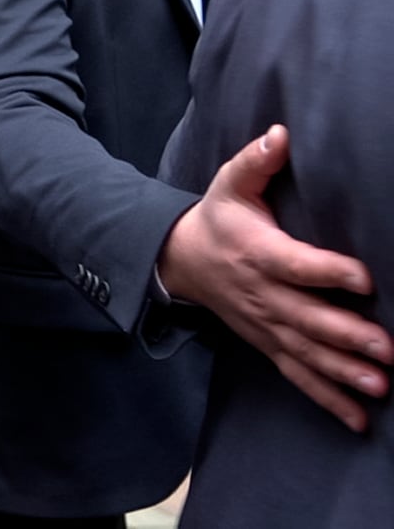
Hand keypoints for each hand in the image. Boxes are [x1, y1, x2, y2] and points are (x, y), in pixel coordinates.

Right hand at [159, 124, 393, 430]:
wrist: (179, 260)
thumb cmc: (217, 219)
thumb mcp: (229, 184)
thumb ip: (255, 161)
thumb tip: (281, 135)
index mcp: (257, 252)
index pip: (294, 263)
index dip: (327, 270)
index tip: (362, 277)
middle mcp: (262, 294)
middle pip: (306, 317)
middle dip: (346, 335)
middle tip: (385, 348)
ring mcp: (265, 324)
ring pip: (306, 352)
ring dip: (342, 372)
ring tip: (379, 386)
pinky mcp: (268, 343)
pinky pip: (297, 374)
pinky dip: (326, 398)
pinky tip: (359, 418)